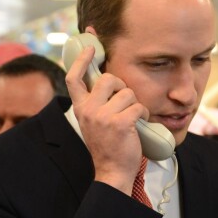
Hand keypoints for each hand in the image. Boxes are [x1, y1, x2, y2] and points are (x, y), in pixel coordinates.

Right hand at [65, 45, 146, 193]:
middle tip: (123, 101)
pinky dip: (144, 115)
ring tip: (130, 119)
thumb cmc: (107, 144)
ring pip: (127, 93)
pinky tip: (138, 125)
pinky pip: (139, 107)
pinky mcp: (119, 123)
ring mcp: (102, 117)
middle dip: (120, 86)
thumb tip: (105, 79)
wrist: (112, 170)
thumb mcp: (93, 120)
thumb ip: (95, 101)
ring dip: (134, 104)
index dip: (81, 60)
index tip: (90, 46)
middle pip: (107, 79)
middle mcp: (87, 110)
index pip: (73, 78)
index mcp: (80, 108)